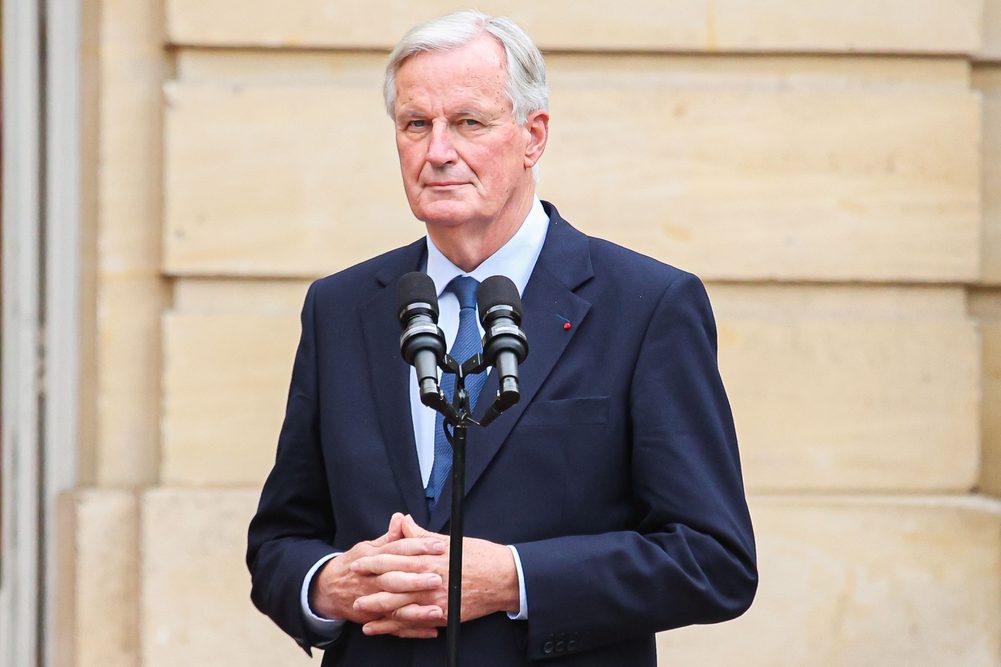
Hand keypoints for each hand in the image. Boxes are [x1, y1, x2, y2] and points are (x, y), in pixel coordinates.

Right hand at [309, 513, 446, 637]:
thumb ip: (389, 537)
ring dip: (416, 611)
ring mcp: (372, 602)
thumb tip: (402, 518)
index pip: (397, 551)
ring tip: (437, 610)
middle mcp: (372, 581)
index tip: (439, 545)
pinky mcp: (374, 619)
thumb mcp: (367, 547)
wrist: (327, 589)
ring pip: (395, 608)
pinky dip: (413, 631)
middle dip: (416, 581)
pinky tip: (432, 630)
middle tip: (438, 578)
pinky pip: (394, 628)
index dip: (418, 547)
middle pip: (394, 580)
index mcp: (372, 559)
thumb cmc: (354, 564)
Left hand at [351, 515, 519, 636]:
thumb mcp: (449, 540)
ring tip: (360, 612)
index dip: (373, 561)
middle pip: (391, 585)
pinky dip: (397, 627)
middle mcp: (428, 579)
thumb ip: (421, 535)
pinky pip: (415, 623)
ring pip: (399, 607)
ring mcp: (435, 600)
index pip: (394, 559)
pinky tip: (384, 629)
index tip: (358, 562)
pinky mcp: (443, 615)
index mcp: (428, 558)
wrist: (504, 578)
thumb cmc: (479, 555)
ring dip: (377, 610)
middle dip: (369, 587)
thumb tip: (402, 521)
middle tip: (351, 588)